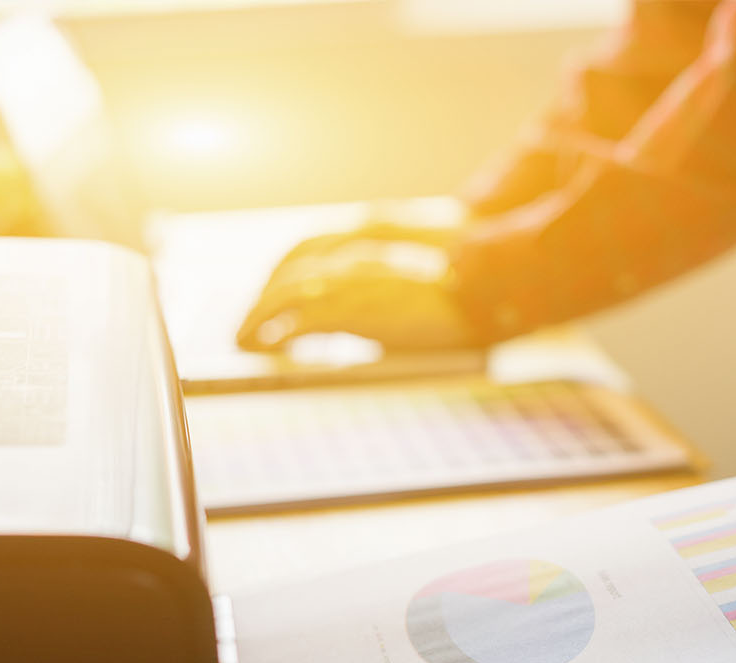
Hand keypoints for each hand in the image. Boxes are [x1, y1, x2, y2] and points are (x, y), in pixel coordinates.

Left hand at [236, 200, 482, 352]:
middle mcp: (355, 254)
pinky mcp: (356, 309)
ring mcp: (353, 280)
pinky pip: (302, 321)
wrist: (490, 293)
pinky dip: (277, 333)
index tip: (264, 297)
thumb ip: (384, 291)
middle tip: (245, 325)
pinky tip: (266, 347)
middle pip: (291, 270)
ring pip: (287, 293)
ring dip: (258, 318)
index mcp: (370, 242)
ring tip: (244, 340)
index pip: (307, 251)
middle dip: (261, 299)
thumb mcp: (417, 281)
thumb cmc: (463, 295)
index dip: (279, 275)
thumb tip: (366, 323)